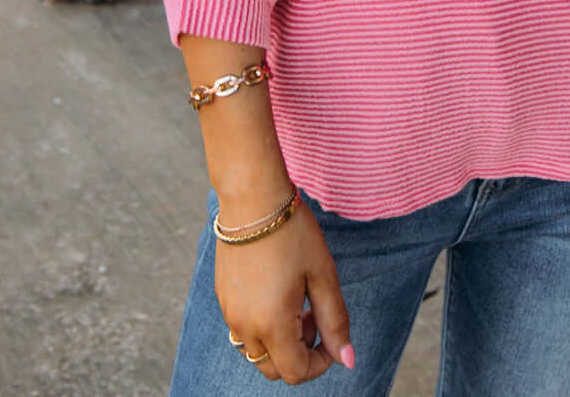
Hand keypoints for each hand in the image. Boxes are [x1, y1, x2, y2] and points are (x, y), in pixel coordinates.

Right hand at [216, 196, 354, 383]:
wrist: (253, 198)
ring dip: (281, 341)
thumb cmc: (292, 233)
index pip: (296, 371)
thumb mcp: (322, 275)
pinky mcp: (223, 298)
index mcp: (272, 324)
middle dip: (300, 354)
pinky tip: (278, 290)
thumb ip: (335, 321)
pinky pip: (243, 329)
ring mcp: (230, 312)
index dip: (320, 363)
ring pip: (257, 350)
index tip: (332, 338)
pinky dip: (264, 325)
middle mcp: (244, 325)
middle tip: (315, 316)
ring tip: (298, 301)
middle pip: (274, 368)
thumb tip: (347, 359)